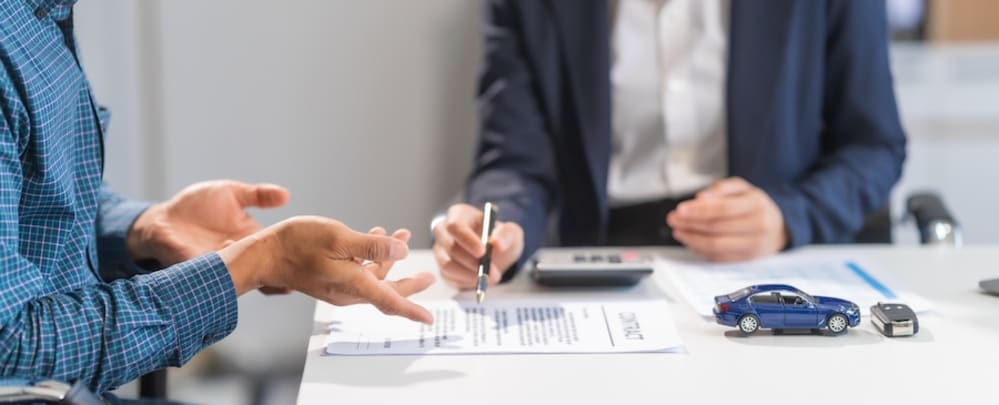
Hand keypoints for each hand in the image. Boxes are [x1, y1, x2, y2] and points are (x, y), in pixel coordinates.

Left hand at [127, 180, 289, 266]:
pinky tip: (230, 261)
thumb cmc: (194, 206)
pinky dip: (222, 271)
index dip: (291, 257)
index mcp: (250, 239)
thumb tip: (286, 194)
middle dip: (280, 273)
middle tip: (293, 270)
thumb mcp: (231, 192)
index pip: (275, 252)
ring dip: (253, 273)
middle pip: (264, 271)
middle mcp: (238, 255)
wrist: (161, 219)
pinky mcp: (197, 268)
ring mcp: (219, 265)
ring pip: (243, 276)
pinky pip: (213, 275)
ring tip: (267, 269)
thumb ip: (258, 195)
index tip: (309, 259)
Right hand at [219, 216, 434, 323]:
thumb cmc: (297, 244)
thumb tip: (401, 252)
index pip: (390, 302)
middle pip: (387, 291)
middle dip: (409, 283)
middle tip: (427, 277)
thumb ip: (372, 247)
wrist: (265, 254)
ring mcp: (338, 287)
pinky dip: (370, 257)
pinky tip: (374, 235)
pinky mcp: (330, 279)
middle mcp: (348, 291)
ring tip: (401, 235)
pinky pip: (359, 272)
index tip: (429, 319)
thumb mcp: (339, 238)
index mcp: (354, 284)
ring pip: (373, 278)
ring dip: (388, 259)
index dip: (413, 310)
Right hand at [432, 204, 523, 288]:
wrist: (496, 254)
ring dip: (470, 275)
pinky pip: (449, 277)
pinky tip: (479, 278)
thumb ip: (506, 235)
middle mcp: (444, 230)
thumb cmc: (500, 237)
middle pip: (449, 246)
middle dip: (471, 261)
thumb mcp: (511, 232)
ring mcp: (440, 250)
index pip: (455, 226)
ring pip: (447, 265)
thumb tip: (497, 244)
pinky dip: (466, 282)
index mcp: (459, 214)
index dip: (467, 240)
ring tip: (490, 277)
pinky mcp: (442, 268)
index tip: (483, 252)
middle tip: (492, 272)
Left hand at [666, 177, 787, 261]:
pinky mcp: (746, 260)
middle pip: (717, 228)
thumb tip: (701, 198)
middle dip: (690, 224)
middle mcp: (758, 227)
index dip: (699, 210)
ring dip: (692, 239)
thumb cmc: (755, 206)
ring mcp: (753, 246)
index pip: (723, 209)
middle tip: (673, 219)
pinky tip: (690, 241)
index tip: (680, 209)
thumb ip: (721, 189)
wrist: (778, 228)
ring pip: (716, 246)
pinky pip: (718, 257)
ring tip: (678, 231)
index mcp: (757, 205)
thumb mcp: (742, 188)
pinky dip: (700, 250)